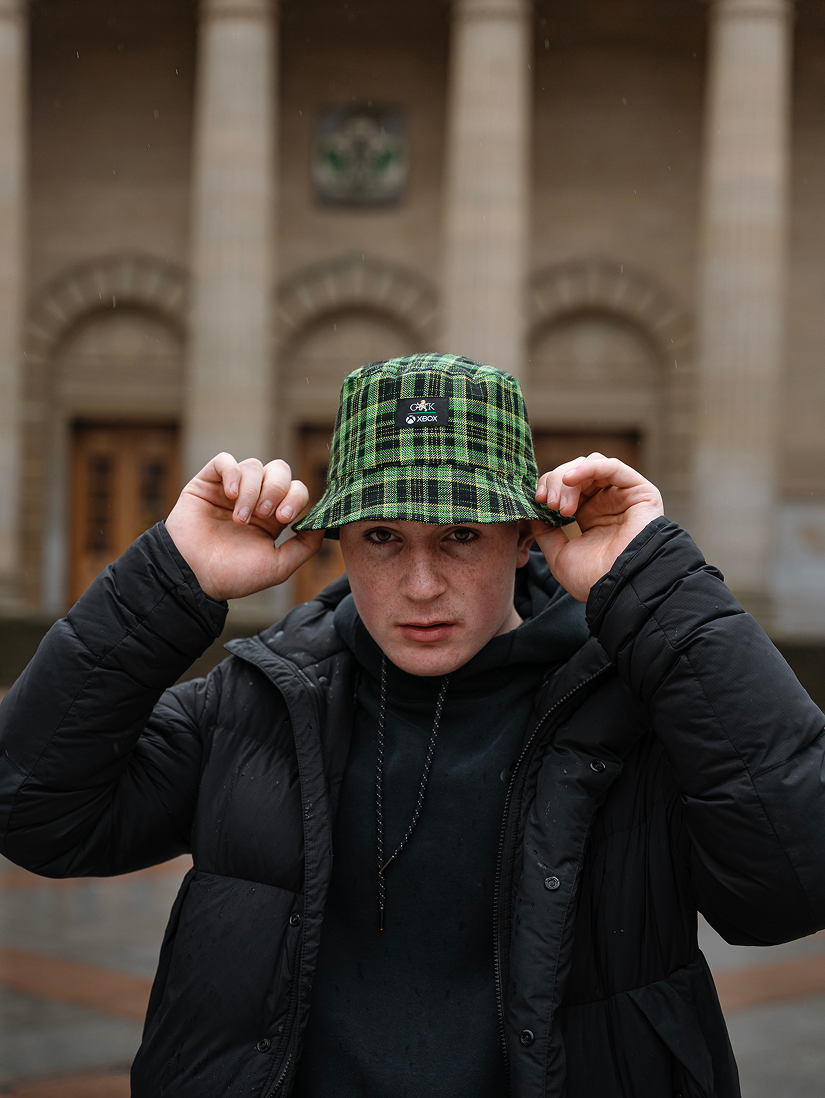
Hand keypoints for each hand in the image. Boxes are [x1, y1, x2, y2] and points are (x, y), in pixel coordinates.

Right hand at [164, 453, 324, 600]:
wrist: (193, 577)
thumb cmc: (233, 575)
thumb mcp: (278, 566)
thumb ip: (305, 546)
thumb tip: (324, 524)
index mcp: (273, 516)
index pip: (296, 489)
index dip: (295, 498)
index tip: (284, 520)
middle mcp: (254, 498)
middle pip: (280, 470)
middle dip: (277, 489)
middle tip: (265, 514)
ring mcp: (230, 488)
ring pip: (254, 465)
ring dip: (252, 490)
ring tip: (240, 518)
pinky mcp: (207, 482)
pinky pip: (225, 461)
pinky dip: (233, 473)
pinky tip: (230, 495)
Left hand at [531, 453, 663, 601]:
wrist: (621, 588)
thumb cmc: (593, 579)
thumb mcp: (559, 555)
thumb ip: (546, 532)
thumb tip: (534, 512)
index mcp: (590, 516)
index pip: (566, 487)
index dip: (548, 487)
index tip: (537, 501)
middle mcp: (607, 503)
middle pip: (575, 473)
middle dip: (555, 483)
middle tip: (549, 504)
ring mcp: (623, 495)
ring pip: (590, 465)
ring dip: (568, 478)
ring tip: (561, 505)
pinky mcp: (640, 491)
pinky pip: (612, 466)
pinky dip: (588, 467)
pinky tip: (570, 479)